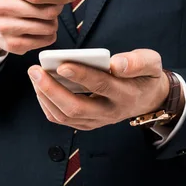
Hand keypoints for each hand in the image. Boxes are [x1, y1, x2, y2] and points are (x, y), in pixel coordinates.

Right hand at [0, 0, 78, 61]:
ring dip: (53, 21)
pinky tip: (40, 26)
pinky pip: (45, 41)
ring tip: (44, 14)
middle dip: (59, 7)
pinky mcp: (11, 44)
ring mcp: (5, 27)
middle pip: (47, 11)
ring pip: (49, 28)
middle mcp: (2, 6)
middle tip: (55, 3)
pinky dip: (48, 34)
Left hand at [28, 49, 173, 130]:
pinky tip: (39, 86)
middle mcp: (110, 112)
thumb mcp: (151, 63)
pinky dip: (47, 104)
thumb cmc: (145, 75)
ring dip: (45, 96)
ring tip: (34, 74)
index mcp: (126, 95)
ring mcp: (96, 121)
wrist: (147, 98)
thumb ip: (137, 62)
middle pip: (76, 107)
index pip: (101, 86)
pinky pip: (61, 118)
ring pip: (65, 116)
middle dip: (51, 89)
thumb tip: (115, 64)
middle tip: (35, 70)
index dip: (81, 76)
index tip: (62, 65)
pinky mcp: (86, 123)